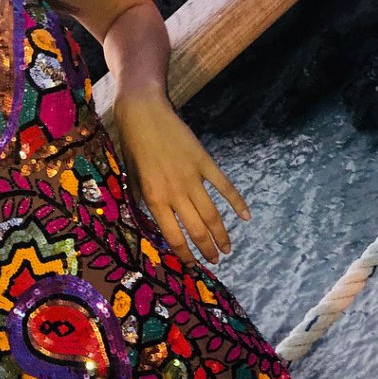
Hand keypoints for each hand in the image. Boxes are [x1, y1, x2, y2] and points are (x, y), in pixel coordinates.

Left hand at [111, 90, 250, 269]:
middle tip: (215, 261)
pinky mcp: (205, 162)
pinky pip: (225, 187)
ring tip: (228, 249)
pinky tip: (246, 217)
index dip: (185, 255)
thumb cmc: (133, 146)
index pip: (173, 237)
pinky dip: (237, 203)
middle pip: (196, 230)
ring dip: (222, 235)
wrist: (144, 114)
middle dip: (207, 250)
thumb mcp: (132, 178)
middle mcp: (174, 193)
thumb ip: (143, 201)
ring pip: (212, 215)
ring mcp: (192, 178)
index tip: (192, 264)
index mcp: (154, 199)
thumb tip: (154, 220)